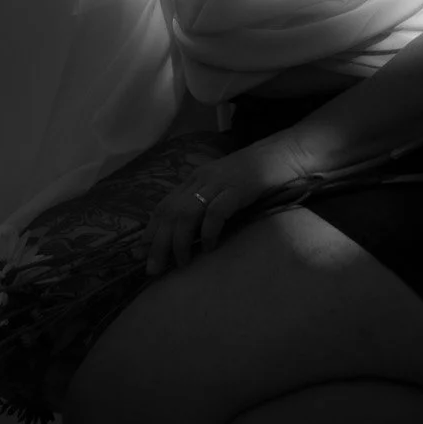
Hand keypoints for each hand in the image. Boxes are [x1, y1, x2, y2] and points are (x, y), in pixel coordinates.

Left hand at [142, 133, 312, 276]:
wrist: (282, 154)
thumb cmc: (253, 176)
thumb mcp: (221, 187)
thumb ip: (204, 204)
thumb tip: (187, 236)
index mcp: (195, 179)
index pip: (164, 206)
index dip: (150, 231)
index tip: (139, 254)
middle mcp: (201, 179)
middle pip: (171, 213)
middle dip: (158, 243)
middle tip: (153, 269)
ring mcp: (219, 183)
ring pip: (187, 213)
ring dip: (179, 241)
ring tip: (180, 263)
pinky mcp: (237, 189)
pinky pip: (216, 212)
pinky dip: (208, 232)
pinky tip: (209, 247)